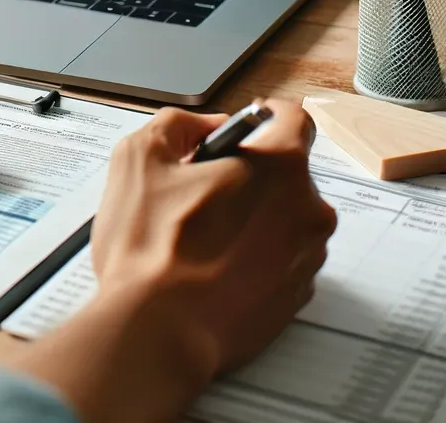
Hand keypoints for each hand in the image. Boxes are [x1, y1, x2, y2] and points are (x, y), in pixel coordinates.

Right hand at [10, 101, 335, 422]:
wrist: (159, 330)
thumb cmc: (151, 248)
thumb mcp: (140, 155)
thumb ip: (178, 123)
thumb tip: (204, 126)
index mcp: (279, 167)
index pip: (294, 118)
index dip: (262, 117)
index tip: (239, 130)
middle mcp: (307, 210)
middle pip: (286, 172)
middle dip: (248, 173)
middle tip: (200, 189)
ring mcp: (306, 258)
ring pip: (283, 216)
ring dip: (250, 216)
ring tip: (200, 234)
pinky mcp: (296, 298)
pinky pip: (279, 258)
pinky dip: (253, 254)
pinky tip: (211, 264)